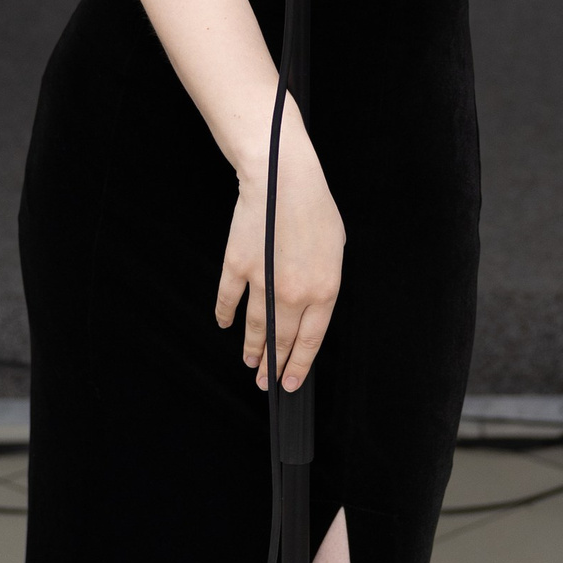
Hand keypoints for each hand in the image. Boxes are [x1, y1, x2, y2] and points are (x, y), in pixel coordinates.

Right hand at [216, 127, 344, 391]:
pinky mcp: (237, 268)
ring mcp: (262, 283)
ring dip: (251, 349)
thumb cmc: (314, 207)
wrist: (283, 179)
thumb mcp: (336, 249)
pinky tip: (225, 325)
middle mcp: (293, 294)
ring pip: (254, 328)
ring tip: (250, 362)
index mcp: (324, 290)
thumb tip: (310, 304)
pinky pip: (228, 301)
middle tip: (267, 382)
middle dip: (274, 366)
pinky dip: (225, 315)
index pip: (310, 341)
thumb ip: (325, 282)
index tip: (291, 382)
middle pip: (281, 340)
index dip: (299, 365)